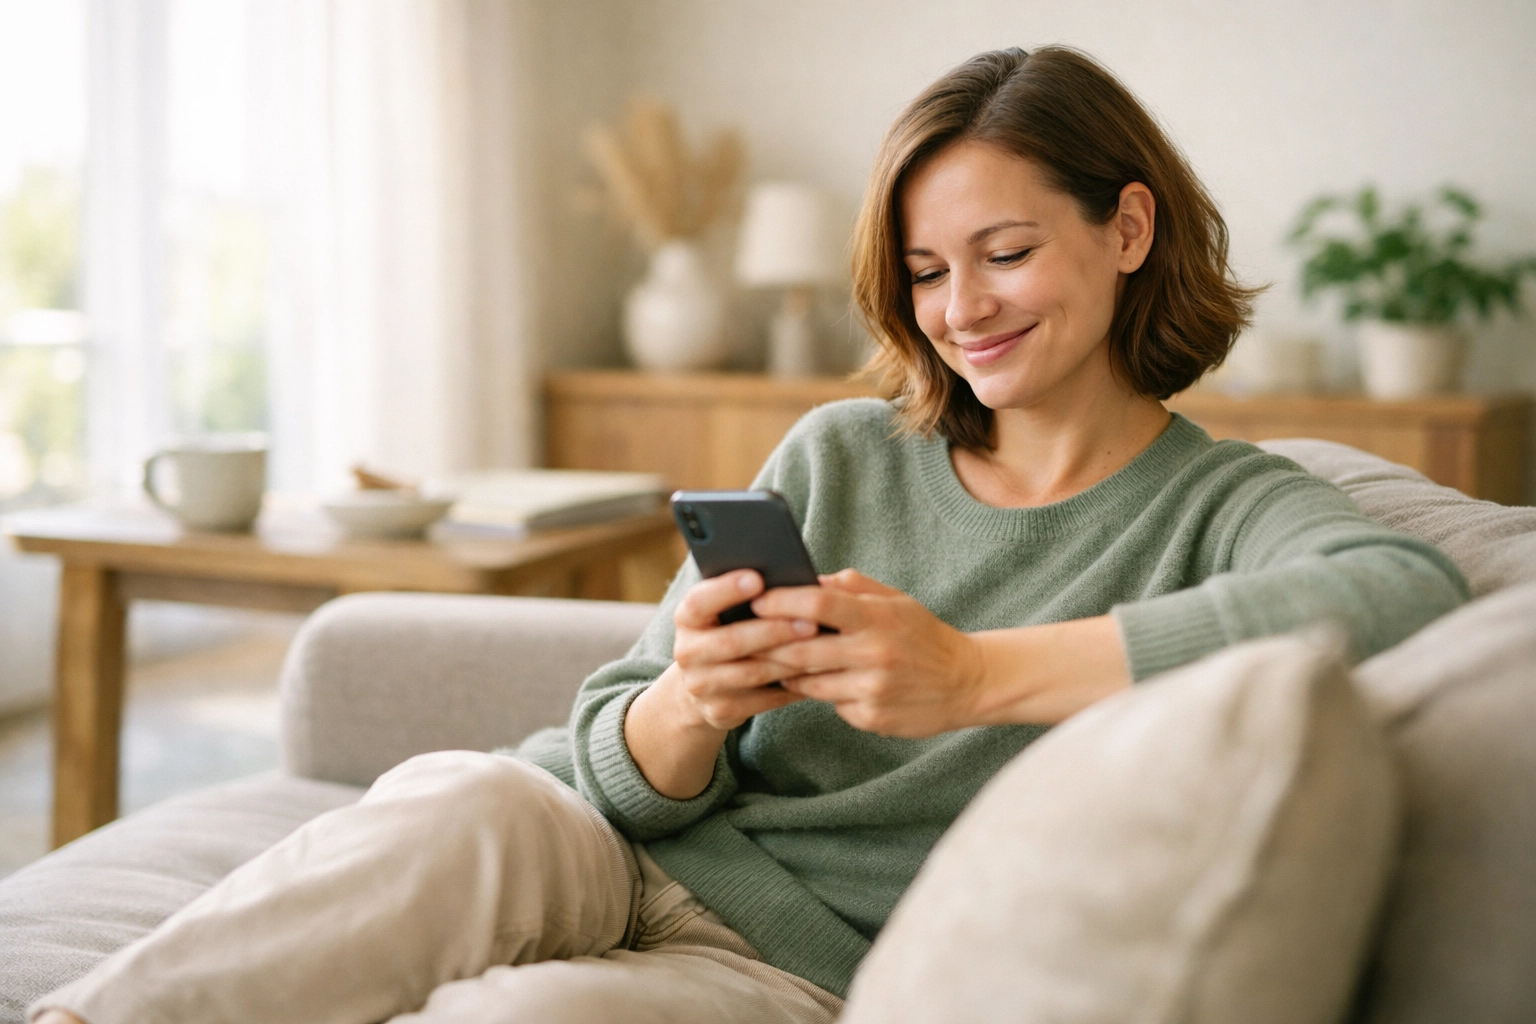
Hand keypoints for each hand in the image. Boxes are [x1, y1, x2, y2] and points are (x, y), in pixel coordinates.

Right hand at [624, 569, 814, 798]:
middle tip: (811, 622)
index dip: (726, 590)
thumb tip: (787, 581)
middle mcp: (687, 652)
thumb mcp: (721, 612)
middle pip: (732, 641)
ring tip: (821, 648)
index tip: (758, 578)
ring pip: (752, 673)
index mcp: (687, 618)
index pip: (699, 601)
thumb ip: (745, 597)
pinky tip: (815, 674)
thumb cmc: (725, 633)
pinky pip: (762, 699)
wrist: (701, 687)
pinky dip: (791, 687)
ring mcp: (701, 686)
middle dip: (774, 631)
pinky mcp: (720, 711)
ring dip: (789, 661)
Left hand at [752, 570, 1132, 736]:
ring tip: (767, 660)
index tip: (755, 599)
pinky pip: (829, 704)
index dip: (780, 602)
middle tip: (742, 637)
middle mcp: (873, 655)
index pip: (817, 606)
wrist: (967, 682)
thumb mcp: (895, 601)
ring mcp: (871, 690)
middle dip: (767, 644)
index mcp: (877, 618)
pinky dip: (817, 693)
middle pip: (800, 650)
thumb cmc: (922, 634)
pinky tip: (812, 683)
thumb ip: (850, 589)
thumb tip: (804, 581)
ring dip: (785, 671)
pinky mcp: (871, 718)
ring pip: (807, 682)